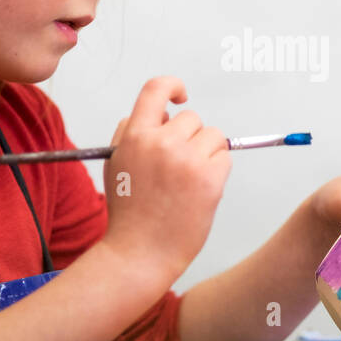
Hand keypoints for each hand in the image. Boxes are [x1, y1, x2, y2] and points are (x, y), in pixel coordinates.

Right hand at [101, 76, 231, 281]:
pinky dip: (217, 172)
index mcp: (134, 136)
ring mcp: (187, 160)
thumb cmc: (129, 213)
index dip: (173, 86)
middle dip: (190, 138)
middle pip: (192, 118)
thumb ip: (132, 134)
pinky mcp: (209, 178)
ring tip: (188, 182)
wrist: (138, 254)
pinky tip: (198, 192)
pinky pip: (225, 158)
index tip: (181, 96)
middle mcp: (161, 143)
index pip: (155, 89)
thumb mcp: (115, 164)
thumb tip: (163, 115)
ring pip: (213, 137)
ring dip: (206, 154)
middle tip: (179, 167)